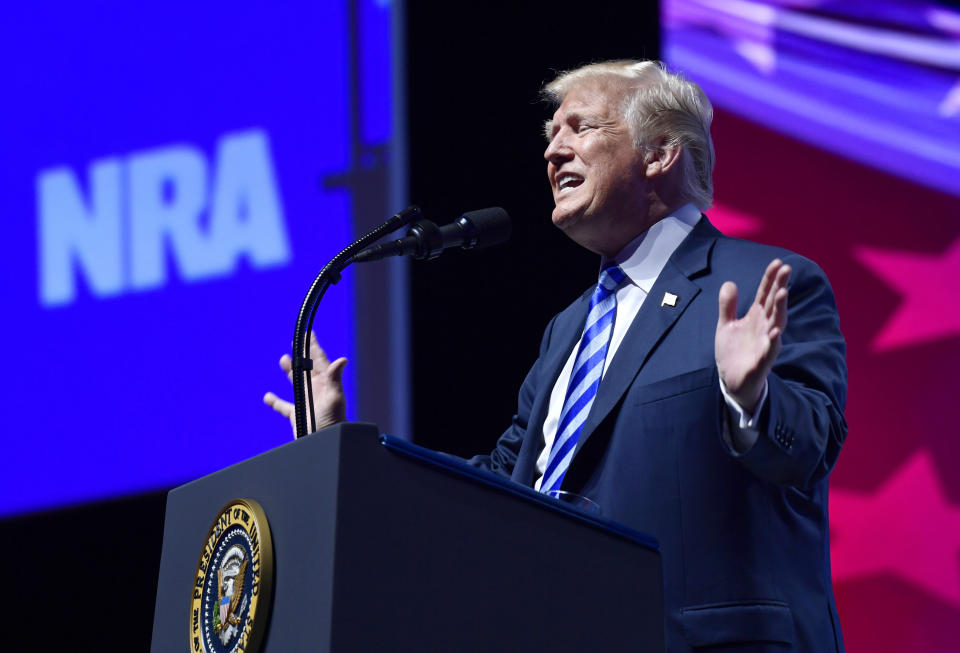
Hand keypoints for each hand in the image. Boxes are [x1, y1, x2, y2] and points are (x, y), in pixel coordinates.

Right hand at [263, 331, 347, 436]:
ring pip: (296, 382)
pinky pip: (284, 406)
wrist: (327, 441)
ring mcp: (306, 401)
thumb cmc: (333, 421)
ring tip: (284, 359)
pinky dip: (275, 402)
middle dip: (302, 354)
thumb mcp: (334, 398)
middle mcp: (315, 389)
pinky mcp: (297, 414)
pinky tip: (267, 397)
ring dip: (290, 371)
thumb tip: (343, 359)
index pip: (319, 359)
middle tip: (296, 341)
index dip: (313, 346)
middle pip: (307, 367)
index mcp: (325, 382)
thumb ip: (335, 379)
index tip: (309, 333)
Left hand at [715, 259, 789, 413]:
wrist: (732, 380)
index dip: (770, 278)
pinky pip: (770, 350)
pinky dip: (773, 341)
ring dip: (780, 308)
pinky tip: (775, 331)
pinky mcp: (762, 361)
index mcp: (756, 317)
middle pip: (774, 304)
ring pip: (777, 323)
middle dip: (780, 286)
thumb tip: (730, 283)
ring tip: (783, 293)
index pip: (765, 293)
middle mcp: (765, 327)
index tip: (777, 262)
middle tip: (786, 269)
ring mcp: (766, 343)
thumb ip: (728, 305)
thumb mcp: (726, 325)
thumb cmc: (733, 351)